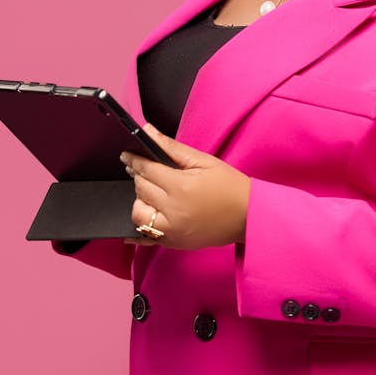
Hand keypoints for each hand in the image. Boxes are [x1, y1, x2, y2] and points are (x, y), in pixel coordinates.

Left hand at [120, 124, 250, 249]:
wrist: (248, 216)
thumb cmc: (230, 186)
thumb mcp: (204, 161)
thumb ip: (172, 148)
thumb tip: (147, 131)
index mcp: (182, 187)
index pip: (147, 170)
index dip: (134, 160)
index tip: (127, 155)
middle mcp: (173, 211)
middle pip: (141, 189)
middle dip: (139, 177)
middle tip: (144, 170)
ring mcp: (173, 231)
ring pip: (138, 214)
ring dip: (140, 201)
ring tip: (152, 193)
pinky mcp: (174, 243)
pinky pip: (145, 238)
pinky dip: (138, 229)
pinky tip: (139, 220)